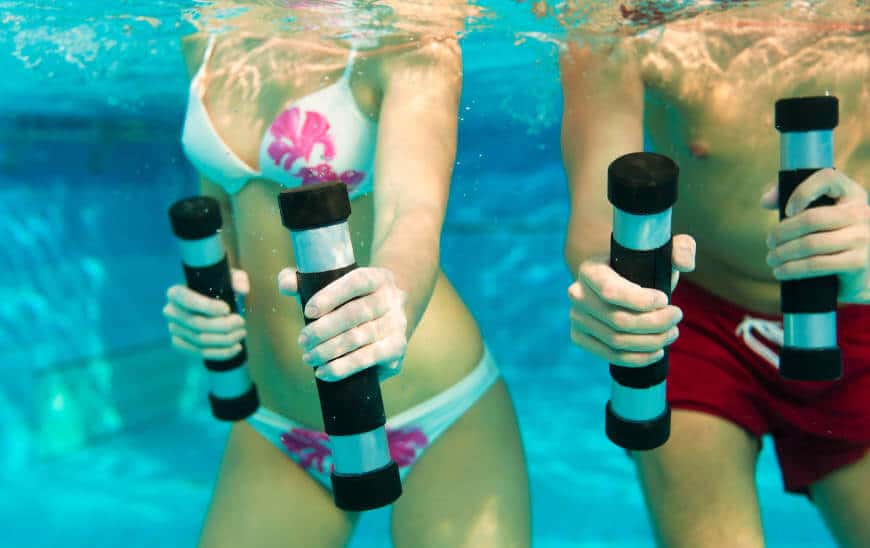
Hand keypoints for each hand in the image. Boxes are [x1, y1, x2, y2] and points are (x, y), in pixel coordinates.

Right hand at [162, 268, 247, 359]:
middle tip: (241, 322)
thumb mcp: (228, 278)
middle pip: (196, 323)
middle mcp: (170, 311)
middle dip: (222, 325)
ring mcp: (173, 329)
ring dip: (225, 340)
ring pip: (199, 340)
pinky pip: (199, 353)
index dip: (207, 306)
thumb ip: (238, 279)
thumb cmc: (218, 287)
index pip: (187, 299)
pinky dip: (220, 353)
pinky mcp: (179, 344)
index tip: (227, 309)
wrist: (210, 303)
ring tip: (241, 333)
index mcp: (176, 292)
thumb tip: (243, 289)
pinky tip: (236, 348)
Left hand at [278, 266, 407, 381]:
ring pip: (360, 339)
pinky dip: (343, 367)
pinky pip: (368, 359)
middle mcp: (392, 299)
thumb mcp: (334, 285)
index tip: (307, 311)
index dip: (331, 296)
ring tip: (308, 357)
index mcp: (378, 277)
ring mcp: (397, 325)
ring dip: (328, 351)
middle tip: (302, 341)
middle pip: (356, 313)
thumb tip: (286, 284)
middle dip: (323, 329)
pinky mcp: (397, 349)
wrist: (389, 316)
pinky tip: (323, 372)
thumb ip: (305, 280)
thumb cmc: (352, 300)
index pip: (357, 281)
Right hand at [568, 235, 695, 365]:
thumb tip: (685, 263)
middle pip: (617, 319)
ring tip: (672, 333)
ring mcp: (576, 318)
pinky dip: (637, 358)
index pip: (610, 291)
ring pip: (616, 340)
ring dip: (650, 341)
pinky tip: (657, 351)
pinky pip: (610, 355)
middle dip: (654, 322)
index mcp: (590, 270)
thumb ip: (680, 248)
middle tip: (676, 316)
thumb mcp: (661, 251)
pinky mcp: (580, 337)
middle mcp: (577, 294)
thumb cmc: (640, 265)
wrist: (615, 280)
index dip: (641, 300)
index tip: (665, 299)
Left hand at [762, 169, 869, 302]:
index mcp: (851, 193)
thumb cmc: (830, 235)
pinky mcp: (858, 262)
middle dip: (782, 232)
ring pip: (811, 244)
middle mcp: (861, 212)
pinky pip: (817, 264)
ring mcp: (863, 238)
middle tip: (769, 242)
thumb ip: (788, 197)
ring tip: (771, 258)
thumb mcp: (816, 212)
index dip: (802, 191)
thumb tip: (766, 201)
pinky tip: (781, 272)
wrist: (857, 272)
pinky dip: (793, 269)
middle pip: (811, 218)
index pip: (828, 178)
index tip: (786, 210)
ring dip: (783, 253)